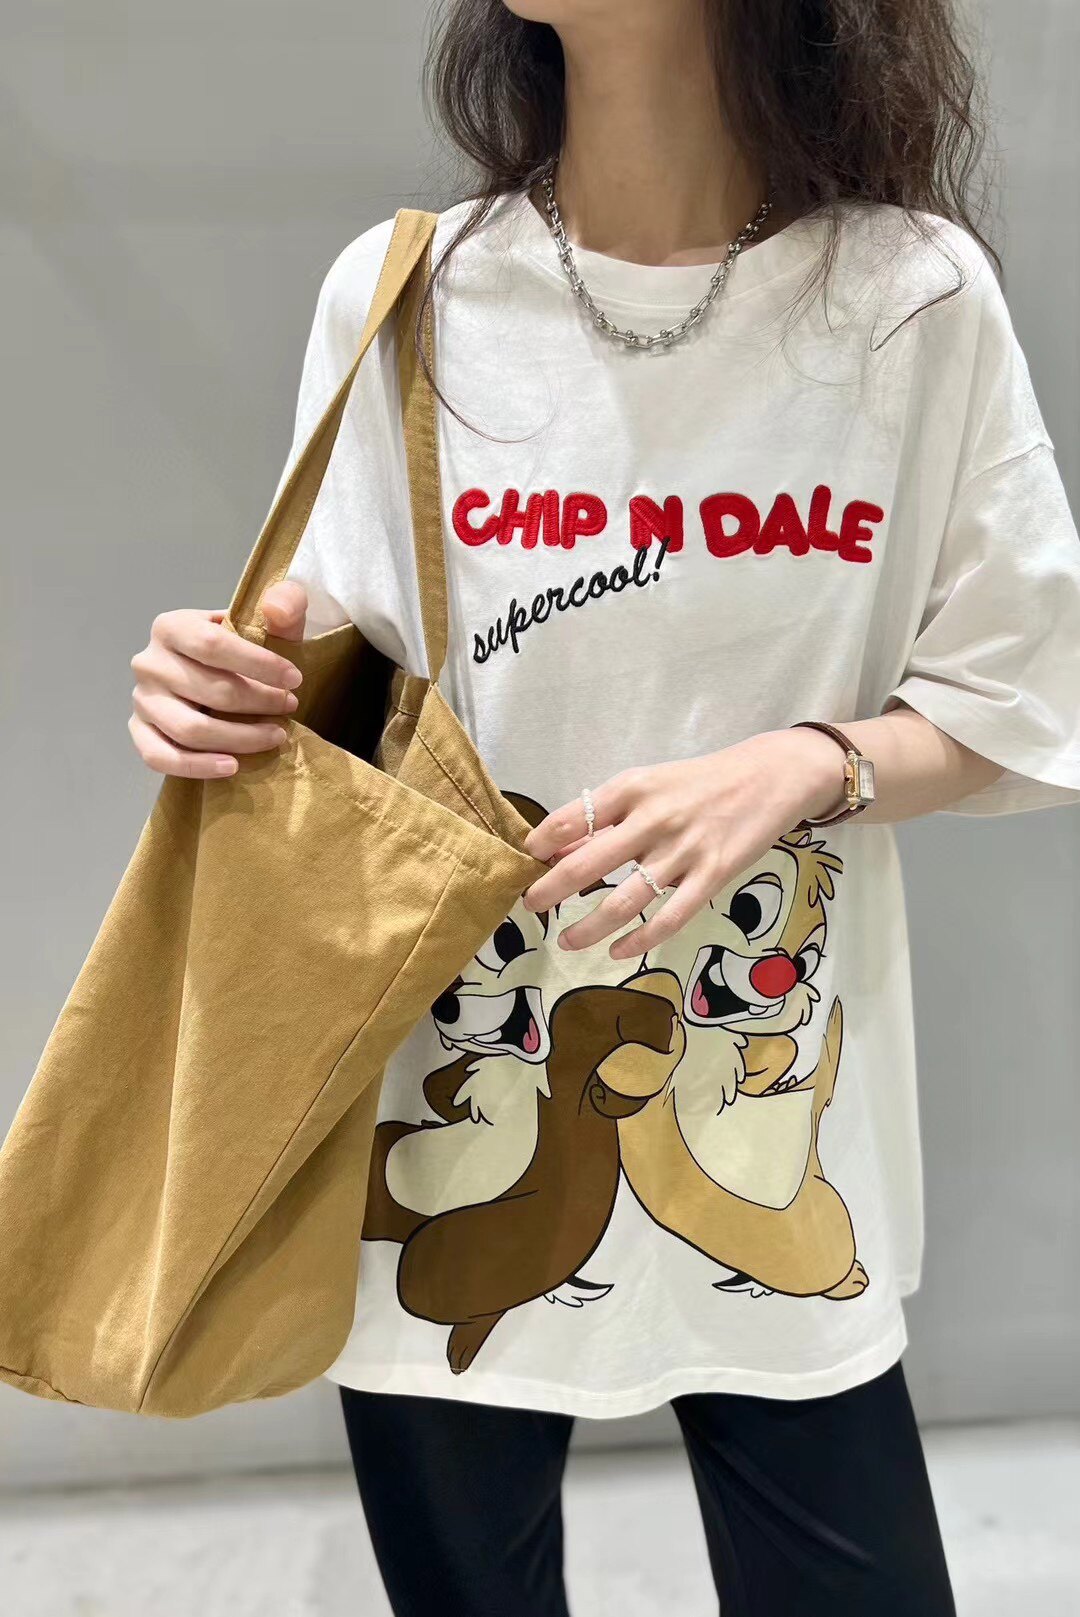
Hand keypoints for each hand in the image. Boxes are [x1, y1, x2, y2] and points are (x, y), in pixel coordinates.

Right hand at [128, 581, 307, 777]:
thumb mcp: (263, 620)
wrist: (215, 671)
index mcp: (172, 626)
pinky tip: (232, 766)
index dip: (259, 665)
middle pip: (210, 691)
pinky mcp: (139, 731)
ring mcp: (142, 699)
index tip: (295, 680)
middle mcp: (149, 662)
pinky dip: (198, 767)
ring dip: (240, 739)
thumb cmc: (239, 648)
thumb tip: (277, 611)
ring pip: (190, 729)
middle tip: (289, 707)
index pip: (214, 646)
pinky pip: (160, 757)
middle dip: (259, 703)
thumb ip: (283, 605)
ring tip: (274, 736)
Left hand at [521, 728, 845, 958]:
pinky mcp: (712, 876)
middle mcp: (654, 818)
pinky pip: (668, 918)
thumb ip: (608, 815)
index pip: (574, 816)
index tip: (527, 859)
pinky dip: (639, 939)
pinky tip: (619, 951)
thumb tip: (558, 849)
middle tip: (531, 905)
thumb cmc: (699, 783)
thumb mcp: (650, 785)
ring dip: (588, 926)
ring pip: (624, 900)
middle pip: (589, 862)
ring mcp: (683, 851)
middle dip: (552, 889)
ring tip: (566, 941)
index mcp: (634, 788)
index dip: (543, 841)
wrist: (769, 778)